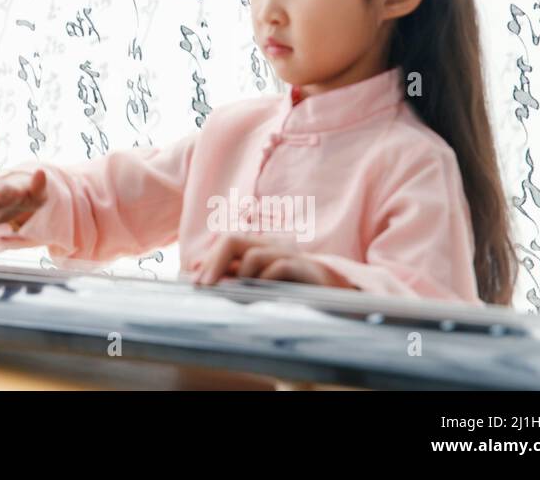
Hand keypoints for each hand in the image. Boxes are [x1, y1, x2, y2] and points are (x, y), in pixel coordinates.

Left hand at [193, 231, 356, 288]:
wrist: (348, 300)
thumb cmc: (301, 294)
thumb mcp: (265, 286)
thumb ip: (240, 279)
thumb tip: (206, 278)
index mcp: (264, 248)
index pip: (229, 242)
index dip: (208, 257)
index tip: (191, 276)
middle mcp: (276, 247)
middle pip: (235, 240)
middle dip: (213, 262)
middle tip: (202, 286)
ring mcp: (293, 256)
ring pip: (254, 254)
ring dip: (240, 275)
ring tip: (233, 295)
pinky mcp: (310, 269)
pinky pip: (280, 267)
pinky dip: (266, 280)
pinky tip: (264, 294)